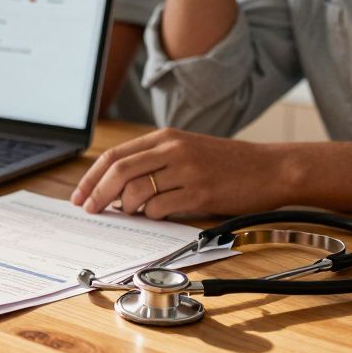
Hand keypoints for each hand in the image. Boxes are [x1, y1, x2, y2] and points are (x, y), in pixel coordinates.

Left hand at [70, 128, 287, 218]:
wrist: (271, 168)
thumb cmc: (228, 163)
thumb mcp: (187, 150)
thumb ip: (154, 162)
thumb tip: (116, 188)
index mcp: (165, 137)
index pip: (114, 155)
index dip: (91, 177)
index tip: (80, 195)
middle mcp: (172, 150)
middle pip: (118, 171)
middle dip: (97, 193)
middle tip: (89, 209)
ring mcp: (186, 170)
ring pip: (136, 190)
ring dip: (125, 207)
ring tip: (130, 212)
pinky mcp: (200, 192)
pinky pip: (160, 208)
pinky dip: (150, 215)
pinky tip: (156, 214)